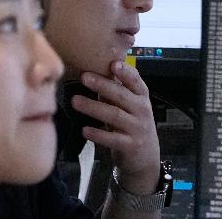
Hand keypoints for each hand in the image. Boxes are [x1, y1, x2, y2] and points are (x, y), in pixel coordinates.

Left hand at [70, 60, 160, 195]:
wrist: (146, 156)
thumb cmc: (132, 122)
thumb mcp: (130, 104)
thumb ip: (116, 89)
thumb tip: (94, 67)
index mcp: (141, 97)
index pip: (136, 82)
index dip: (126, 72)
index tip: (113, 64)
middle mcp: (142, 111)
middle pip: (122, 96)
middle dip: (102, 85)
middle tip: (84, 77)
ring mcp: (137, 129)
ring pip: (115, 115)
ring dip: (93, 107)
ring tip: (75, 101)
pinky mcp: (130, 146)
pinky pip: (113, 139)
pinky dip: (98, 134)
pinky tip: (84, 130)